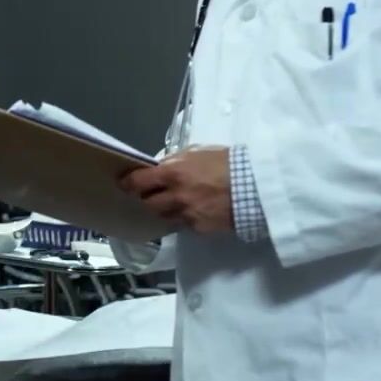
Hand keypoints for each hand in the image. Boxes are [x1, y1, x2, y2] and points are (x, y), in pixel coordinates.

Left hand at [119, 146, 233, 232]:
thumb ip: (176, 161)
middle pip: (148, 203)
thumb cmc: (227, 162)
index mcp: (171, 173)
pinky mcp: (199, 228)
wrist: (254, 186)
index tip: (125, 184)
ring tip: (174, 203)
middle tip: (152, 193)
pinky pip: (184, 224)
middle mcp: (174, 196)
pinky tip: (195, 210)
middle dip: (148, 198)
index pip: (138, 182)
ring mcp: (186, 214)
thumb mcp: (198, 152)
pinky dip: (185, 218)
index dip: (128, 183)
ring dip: (166, 209)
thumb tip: (163, 167)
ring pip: (164, 216)